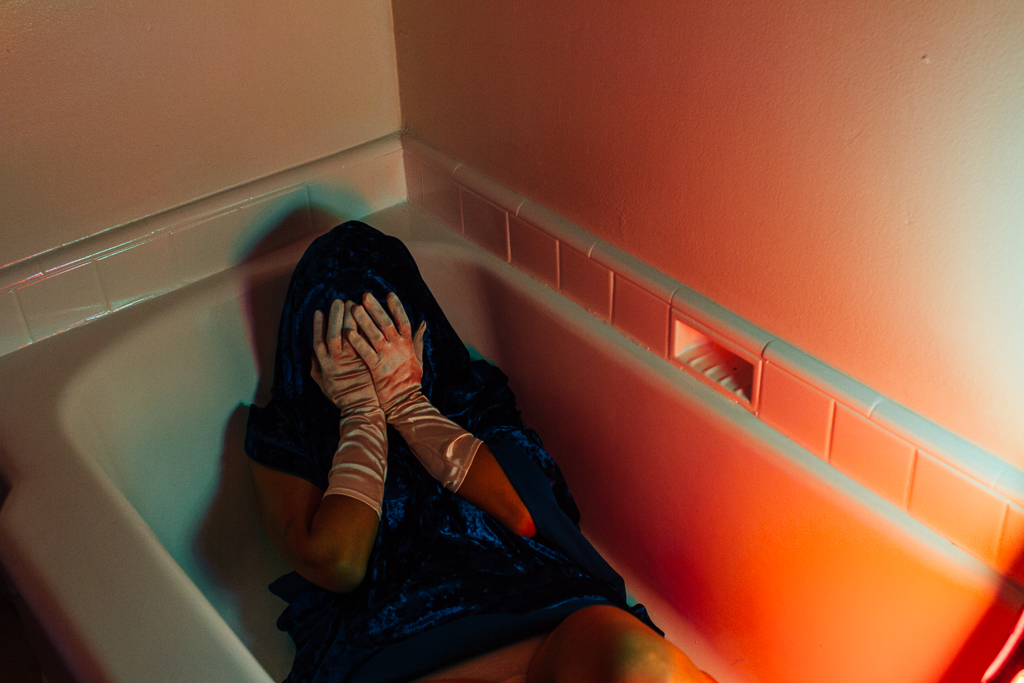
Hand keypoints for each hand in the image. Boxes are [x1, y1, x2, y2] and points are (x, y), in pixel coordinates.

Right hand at [311, 299, 378, 413]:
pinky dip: (364, 329)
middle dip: (335, 316)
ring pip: (349, 335)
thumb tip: (312, 355)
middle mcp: (337, 361)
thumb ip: (317, 369)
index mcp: (325, 366)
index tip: (318, 311)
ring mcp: (352, 361)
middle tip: (338, 300)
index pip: (319, 341)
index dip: (317, 326)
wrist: (361, 408)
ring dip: (350, 318)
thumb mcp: (324, 385)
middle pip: (334, 334)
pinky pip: (365, 342)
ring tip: (352, 303)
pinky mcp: (366, 361)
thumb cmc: (342, 397)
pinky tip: (366, 317)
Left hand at [347, 292, 425, 413]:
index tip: (389, 294)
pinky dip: (357, 341)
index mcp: (408, 344)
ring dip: (364, 320)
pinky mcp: (377, 368)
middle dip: (376, 308)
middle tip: (365, 295)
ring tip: (353, 307)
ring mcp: (388, 357)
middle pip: (387, 323)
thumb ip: (418, 339)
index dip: (397, 307)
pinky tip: (347, 332)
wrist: (404, 402)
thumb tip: (423, 322)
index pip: (403, 320)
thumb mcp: (418, 357)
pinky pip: (366, 352)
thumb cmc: (410, 380)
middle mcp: (399, 348)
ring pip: (375, 334)